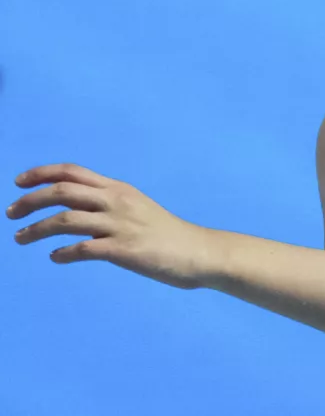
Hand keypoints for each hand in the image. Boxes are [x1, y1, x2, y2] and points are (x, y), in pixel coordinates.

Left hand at [8, 164, 223, 289]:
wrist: (199, 252)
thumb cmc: (168, 234)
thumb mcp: (138, 208)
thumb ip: (109, 204)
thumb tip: (77, 211)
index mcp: (119, 189)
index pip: (72, 172)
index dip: (41, 174)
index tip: (18, 183)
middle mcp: (117, 202)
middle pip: (61, 192)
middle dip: (29, 201)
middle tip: (10, 214)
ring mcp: (120, 226)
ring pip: (64, 220)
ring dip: (36, 229)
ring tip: (20, 238)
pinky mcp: (124, 250)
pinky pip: (82, 249)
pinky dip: (62, 253)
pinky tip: (55, 258)